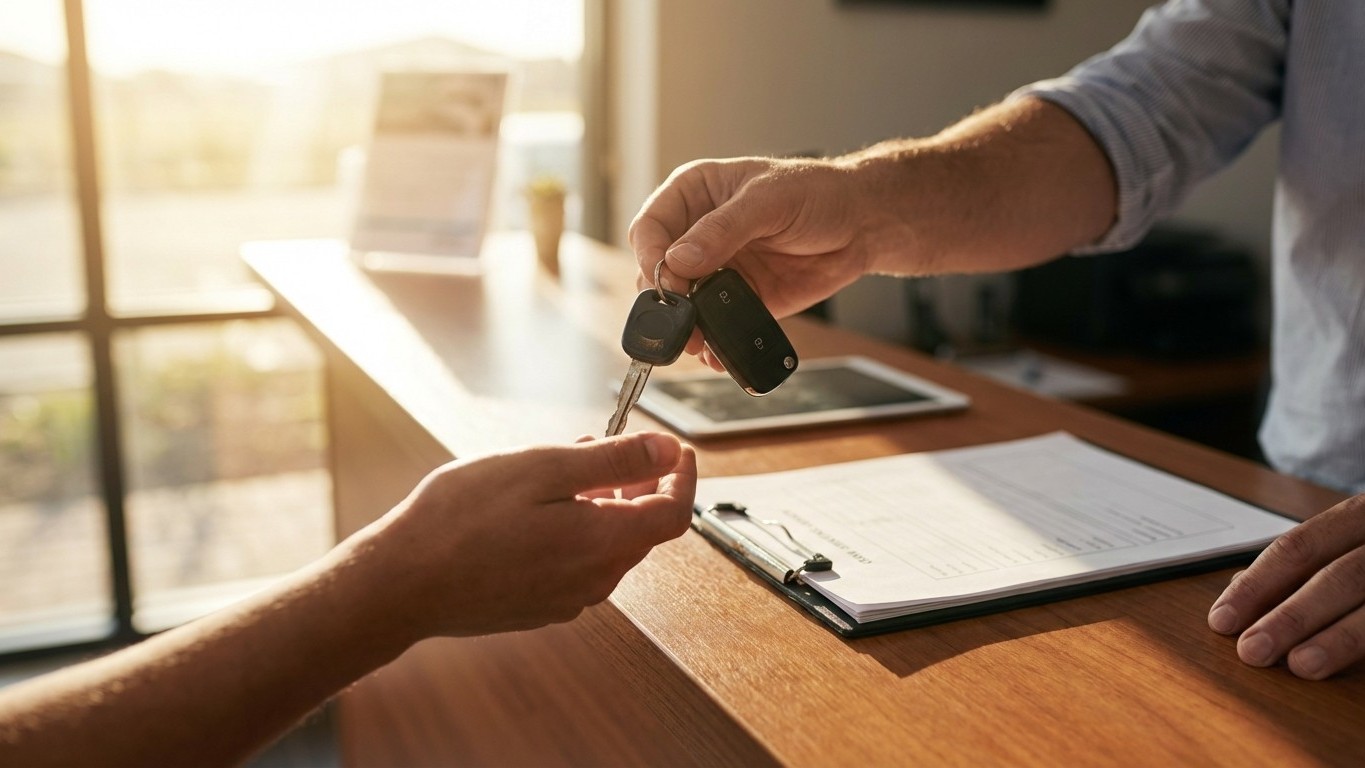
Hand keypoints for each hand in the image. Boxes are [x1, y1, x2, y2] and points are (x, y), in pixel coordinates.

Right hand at [350, 432, 696, 639]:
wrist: (403, 583)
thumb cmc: (461, 520)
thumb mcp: (543, 469)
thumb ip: (613, 460)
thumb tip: (666, 451)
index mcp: (604, 542)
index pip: (674, 512)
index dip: (682, 476)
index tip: (677, 448)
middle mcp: (595, 579)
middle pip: (641, 527)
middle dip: (635, 482)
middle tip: (605, 446)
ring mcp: (567, 599)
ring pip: (607, 543)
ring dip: (600, 503)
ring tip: (560, 470)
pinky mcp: (541, 606)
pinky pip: (577, 562)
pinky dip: (574, 529)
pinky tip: (536, 508)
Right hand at [628, 157, 872, 368]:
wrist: (860, 225)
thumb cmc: (816, 193)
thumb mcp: (768, 200)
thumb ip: (722, 229)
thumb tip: (678, 260)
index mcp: (694, 194)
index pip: (650, 226)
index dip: (651, 254)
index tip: (668, 279)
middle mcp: (696, 232)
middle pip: (657, 270)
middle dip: (666, 298)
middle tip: (683, 317)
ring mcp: (715, 268)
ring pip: (681, 304)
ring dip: (685, 326)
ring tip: (698, 341)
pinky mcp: (738, 298)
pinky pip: (713, 325)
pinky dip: (711, 343)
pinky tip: (716, 352)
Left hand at [1208, 493, 1364, 678]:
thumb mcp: (1349, 536)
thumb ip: (1304, 562)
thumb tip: (1242, 590)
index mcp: (1363, 513)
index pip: (1300, 546)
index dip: (1259, 584)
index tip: (1222, 621)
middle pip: (1341, 576)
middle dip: (1293, 616)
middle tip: (1252, 651)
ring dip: (1340, 639)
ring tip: (1301, 666)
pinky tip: (1356, 675)